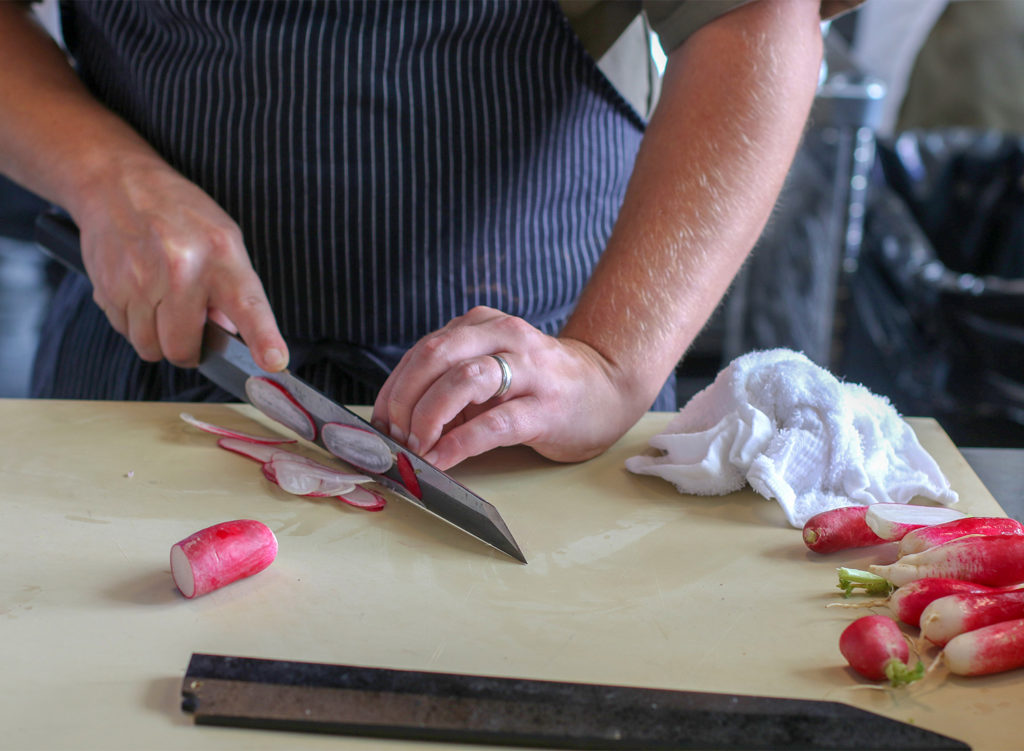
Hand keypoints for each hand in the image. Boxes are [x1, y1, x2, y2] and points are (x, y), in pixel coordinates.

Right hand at [74, 156, 287, 370]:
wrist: (118, 183)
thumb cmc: (180, 216)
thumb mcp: (223, 240)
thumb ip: (234, 292)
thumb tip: (234, 338)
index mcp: (222, 256)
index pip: (248, 306)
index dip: (264, 338)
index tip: (275, 361)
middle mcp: (182, 269)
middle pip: (182, 348)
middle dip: (187, 349)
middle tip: (189, 329)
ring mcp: (141, 279)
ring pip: (149, 347)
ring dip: (156, 337)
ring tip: (161, 304)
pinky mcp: (108, 286)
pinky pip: (124, 331)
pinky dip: (133, 322)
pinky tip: (139, 292)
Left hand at [371, 306, 649, 469]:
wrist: (604, 390)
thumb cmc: (535, 386)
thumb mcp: (490, 372)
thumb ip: (448, 386)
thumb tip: (394, 423)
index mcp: (483, 325)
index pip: (423, 350)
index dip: (393, 388)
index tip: (378, 423)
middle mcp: (505, 337)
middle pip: (436, 357)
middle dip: (404, 400)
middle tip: (393, 436)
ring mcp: (529, 370)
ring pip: (463, 381)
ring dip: (427, 418)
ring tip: (416, 447)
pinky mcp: (546, 408)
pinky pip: (493, 424)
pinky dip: (459, 444)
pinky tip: (442, 460)